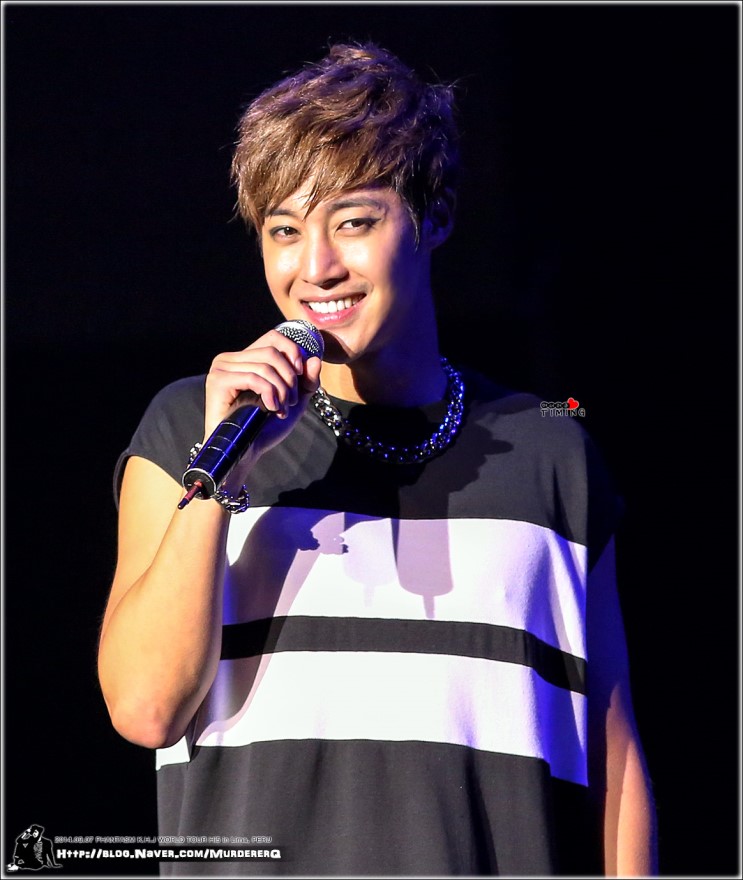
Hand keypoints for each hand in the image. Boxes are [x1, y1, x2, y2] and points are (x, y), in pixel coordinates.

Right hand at [203, 328, 321, 462]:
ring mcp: (221, 368)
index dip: (292, 352)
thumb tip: (314, 359)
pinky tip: (271, 408)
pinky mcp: (218, 381)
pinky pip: (254, 377)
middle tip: (290, 401)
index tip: (301, 376)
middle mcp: (229, 359)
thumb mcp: (293, 401)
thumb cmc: (265, 428)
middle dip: (290, 378)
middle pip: (272, 351)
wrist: (245, 453)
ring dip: (282, 389)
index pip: (273, 337)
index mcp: (244, 359)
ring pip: (266, 364)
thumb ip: (306, 380)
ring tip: (281, 408)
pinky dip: (269, 393)